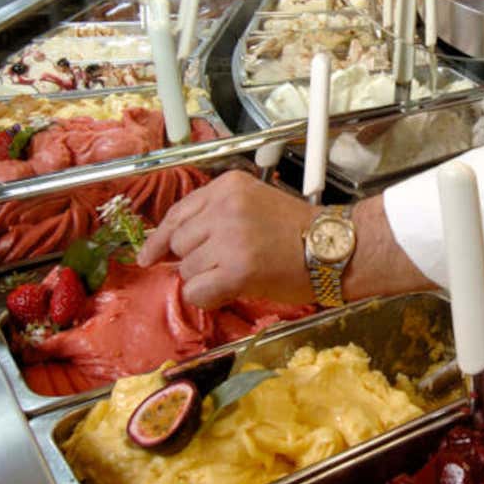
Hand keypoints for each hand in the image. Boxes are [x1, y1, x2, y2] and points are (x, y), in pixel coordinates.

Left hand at [138, 170, 318, 308]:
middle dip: (195, 259)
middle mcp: (225, 207)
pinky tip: (231, 290)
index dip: (161, 238)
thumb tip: (166, 247)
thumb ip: (213, 216)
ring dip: (207, 279)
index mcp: (228, 186)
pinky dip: (208, 297)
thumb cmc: (297, 231)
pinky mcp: (237, 270)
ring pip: (187, 270)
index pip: (177, 213)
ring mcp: (230, 238)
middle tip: (227, 264)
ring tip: (240, 273)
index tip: (150, 254)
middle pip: (179, 243)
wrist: (333, 249)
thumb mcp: (253, 204)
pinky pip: (197, 291)